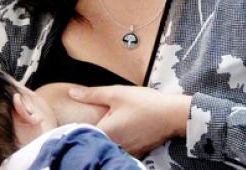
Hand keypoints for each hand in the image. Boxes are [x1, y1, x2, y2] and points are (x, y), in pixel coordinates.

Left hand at [69, 85, 191, 157]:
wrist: (173, 114)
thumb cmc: (146, 103)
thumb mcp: (116, 93)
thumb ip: (92, 94)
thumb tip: (72, 93)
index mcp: (106, 133)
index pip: (83, 134)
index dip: (79, 126)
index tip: (77, 119)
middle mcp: (114, 146)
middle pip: (96, 140)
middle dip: (94, 130)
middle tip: (99, 117)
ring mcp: (126, 151)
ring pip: (109, 144)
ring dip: (108, 135)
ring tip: (114, 121)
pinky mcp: (137, 152)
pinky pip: (122, 147)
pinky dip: (121, 139)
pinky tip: (127, 127)